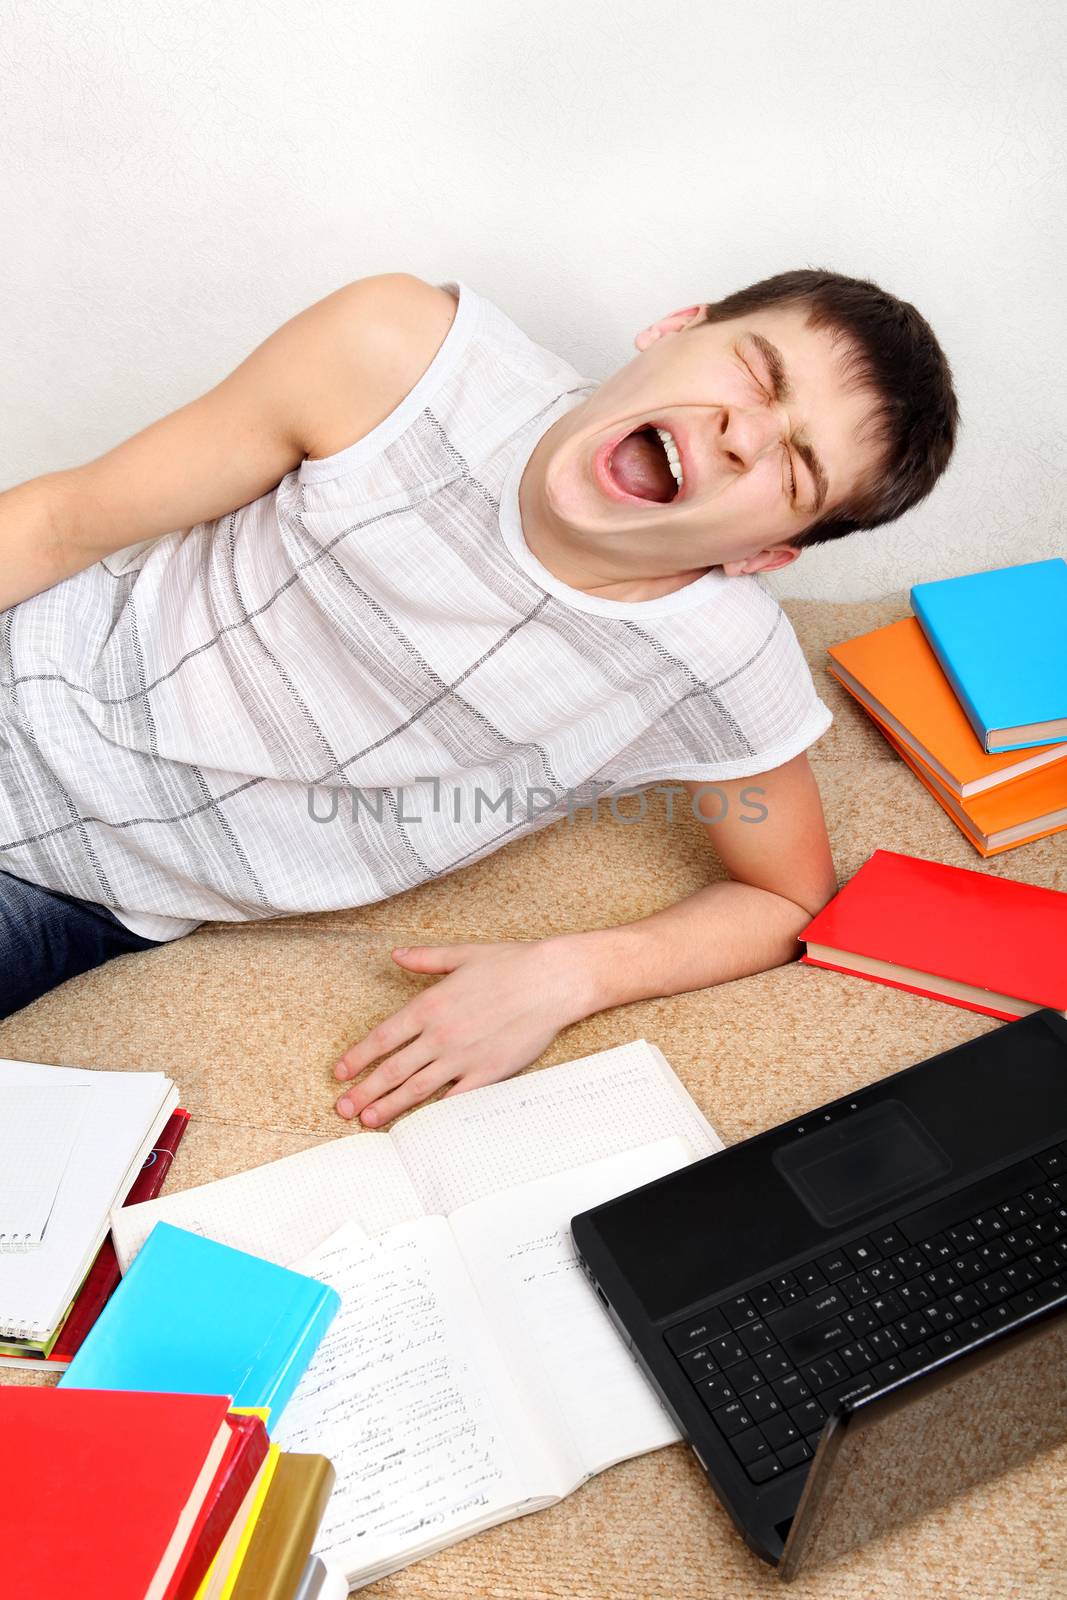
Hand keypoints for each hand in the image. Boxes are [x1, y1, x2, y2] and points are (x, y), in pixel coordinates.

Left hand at [332, 937, 593, 1126]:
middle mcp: (440, 1034)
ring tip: (368, 1120)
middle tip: (343, 1108)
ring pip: (416, 1088)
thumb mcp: (462, 954)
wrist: (552, 982)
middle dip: (364, 1091)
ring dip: (389, 1106)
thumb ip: (425, 959)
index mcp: (429, 1005)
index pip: (382, 1038)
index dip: (358, 1058)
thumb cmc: (511, 964)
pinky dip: (433, 1112)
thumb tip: (396, 956)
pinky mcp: (487, 1073)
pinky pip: (454, 1098)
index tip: (341, 1073)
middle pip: (392, 1069)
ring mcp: (463, 1057)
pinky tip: (418, 1122)